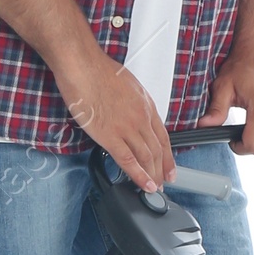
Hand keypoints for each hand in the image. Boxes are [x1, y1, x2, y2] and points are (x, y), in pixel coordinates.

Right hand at [60, 51, 175, 191]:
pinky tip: (143, 185)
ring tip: (154, 188)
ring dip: (152, 176)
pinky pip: (128, 160)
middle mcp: (141, 118)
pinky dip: (138, 175)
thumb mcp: (129, 86)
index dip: (168, 156)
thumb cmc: (100, 71)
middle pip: (157, 150)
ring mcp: (127, 128)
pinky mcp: (109, 135)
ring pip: (146, 158)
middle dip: (162, 171)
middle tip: (163, 184)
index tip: (170, 168)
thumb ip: (134, 104)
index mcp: (146, 106)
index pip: (163, 137)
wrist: (83, 66)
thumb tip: (132, 114)